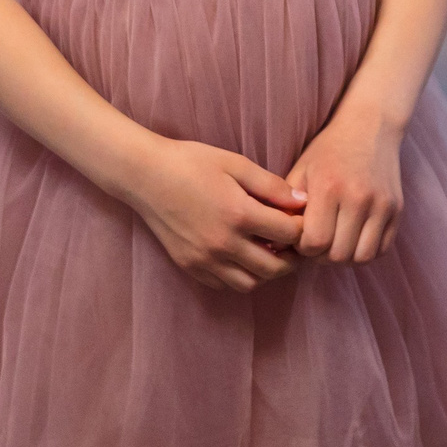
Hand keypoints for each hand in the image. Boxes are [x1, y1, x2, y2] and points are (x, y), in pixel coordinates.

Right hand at [121, 138, 307, 292]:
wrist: (145, 174)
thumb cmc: (191, 162)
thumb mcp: (236, 164)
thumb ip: (272, 185)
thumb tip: (302, 202)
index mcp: (239, 215)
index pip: (289, 234)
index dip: (301, 227)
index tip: (299, 219)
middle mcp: (224, 244)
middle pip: (275, 268)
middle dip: (292, 258)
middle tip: (293, 245)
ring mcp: (205, 259)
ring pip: (250, 283)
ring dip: (266, 273)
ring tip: (268, 252)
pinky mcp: (190, 266)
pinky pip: (224, 284)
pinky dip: (240, 276)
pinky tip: (241, 256)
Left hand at [286, 104, 403, 263]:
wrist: (370, 126)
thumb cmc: (328, 150)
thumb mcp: (301, 171)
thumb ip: (287, 207)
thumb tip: (276, 243)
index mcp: (329, 187)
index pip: (315, 243)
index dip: (303, 248)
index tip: (301, 237)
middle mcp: (358, 197)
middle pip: (338, 255)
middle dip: (322, 256)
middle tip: (317, 242)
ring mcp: (381, 205)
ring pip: (362, 257)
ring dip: (345, 257)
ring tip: (335, 242)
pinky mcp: (397, 210)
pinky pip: (381, 250)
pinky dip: (365, 252)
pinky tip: (353, 238)